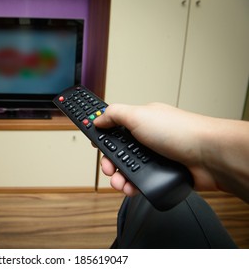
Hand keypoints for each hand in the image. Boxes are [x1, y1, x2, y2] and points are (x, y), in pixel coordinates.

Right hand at [93, 103, 218, 195]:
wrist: (209, 156)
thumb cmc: (180, 131)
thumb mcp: (139, 115)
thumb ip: (114, 114)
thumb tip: (97, 118)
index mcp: (141, 122)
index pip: (115, 127)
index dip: (103, 135)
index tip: (94, 142)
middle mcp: (147, 139)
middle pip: (119, 152)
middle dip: (109, 161)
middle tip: (108, 167)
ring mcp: (154, 158)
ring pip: (128, 169)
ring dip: (119, 177)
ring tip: (119, 182)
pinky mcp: (161, 174)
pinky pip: (140, 182)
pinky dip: (132, 186)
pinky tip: (130, 188)